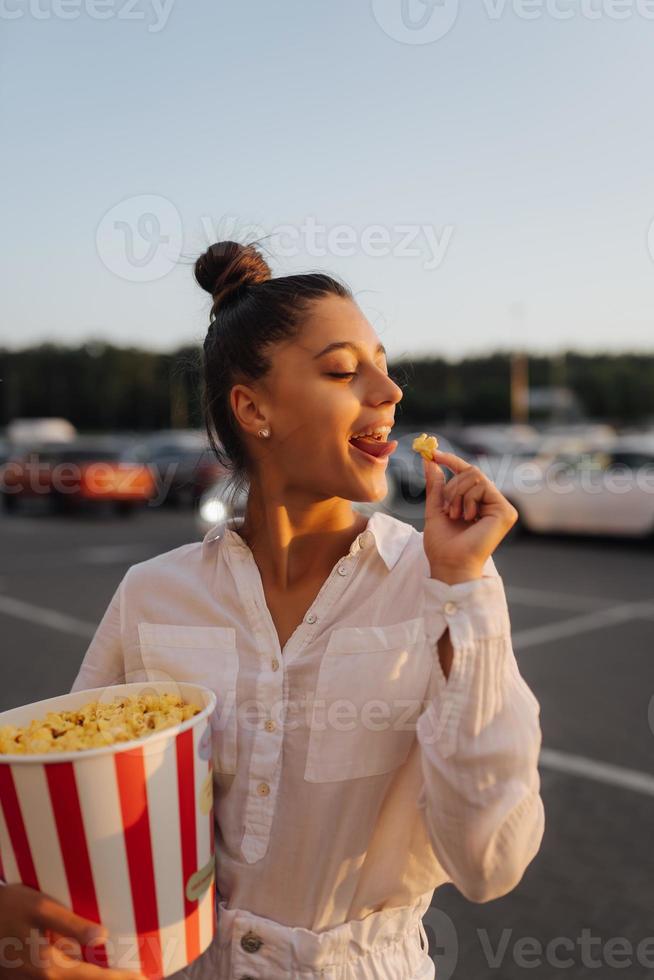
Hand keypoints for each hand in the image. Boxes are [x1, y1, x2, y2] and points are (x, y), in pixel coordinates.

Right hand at [0, 883, 145, 979]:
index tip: (142, 977)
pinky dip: (76, 973)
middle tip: (136, 975)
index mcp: (48, 966)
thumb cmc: (7, 908)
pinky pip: (57, 977)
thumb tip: (101, 935)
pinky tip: (86, 963)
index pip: (92, 978)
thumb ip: (70, 924)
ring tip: (117, 970)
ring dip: (92, 976)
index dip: (118, 979)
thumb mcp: (40, 908)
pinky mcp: (24, 977)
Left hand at [422, 447, 517, 583]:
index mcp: (476, 503)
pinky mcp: (506, 511)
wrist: (449, 564)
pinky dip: (468, 499)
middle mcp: (491, 503)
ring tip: (456, 516)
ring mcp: (500, 507)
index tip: (433, 453)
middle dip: (452, 487)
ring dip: (457, 494)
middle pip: (471, 471)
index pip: (467, 474)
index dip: (452, 460)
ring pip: (476, 476)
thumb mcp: (435, 508)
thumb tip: (430, 461)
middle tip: (447, 508)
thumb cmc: (442, 544)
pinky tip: (468, 517)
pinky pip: (483, 486)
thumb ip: (436, 485)